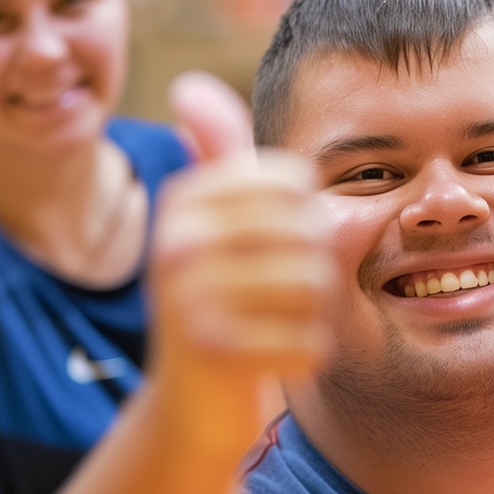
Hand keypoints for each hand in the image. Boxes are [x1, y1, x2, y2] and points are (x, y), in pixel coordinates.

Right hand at [148, 72, 330, 446]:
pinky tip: (269, 360)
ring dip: (310, 316)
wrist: (186, 409)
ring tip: (272, 326)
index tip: (269, 250)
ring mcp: (190, 298)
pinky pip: (309, 342)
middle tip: (275, 299)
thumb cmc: (211, 305)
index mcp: (182, 201)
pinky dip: (303, 358)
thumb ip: (212, 155)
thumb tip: (187, 85)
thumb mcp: (205, 226)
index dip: (305, 218)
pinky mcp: (215, 353)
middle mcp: (177, 241)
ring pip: (316, 286)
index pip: (293, 181)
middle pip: (311, 232)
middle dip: (312, 270)